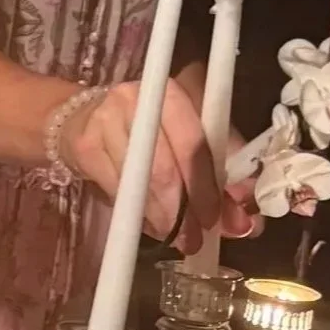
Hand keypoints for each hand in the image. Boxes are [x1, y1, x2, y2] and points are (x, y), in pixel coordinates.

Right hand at [62, 79, 221, 252]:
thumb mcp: (190, 141)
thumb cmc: (151, 131)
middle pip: (170, 163)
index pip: (198, 140)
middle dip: (187, 209)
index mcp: (177, 90)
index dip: (209, 183)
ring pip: (143, 181)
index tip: (219, 215)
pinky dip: (138, 215)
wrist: (85, 117)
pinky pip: (117, 190)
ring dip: (163, 218)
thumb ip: (220, 176)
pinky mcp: (86, 144)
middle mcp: (142, 97)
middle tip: (196, 238)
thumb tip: (245, 219)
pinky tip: (150, 225)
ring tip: (177, 239)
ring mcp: (109, 118)